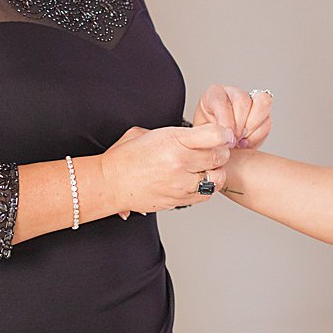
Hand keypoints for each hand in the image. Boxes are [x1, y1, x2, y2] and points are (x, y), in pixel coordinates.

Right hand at [100, 122, 234, 215]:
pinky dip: (206, 187)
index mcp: (172, 141)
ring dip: (216, 172)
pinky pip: (205, 195)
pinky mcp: (178, 200)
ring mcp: (180, 184)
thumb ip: (175, 133)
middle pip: (219, 156)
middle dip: (221, 152)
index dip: (222, 134)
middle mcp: (179, 163)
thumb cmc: (125, 157)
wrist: (110, 183)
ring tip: (207, 167)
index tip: (221, 134)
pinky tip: (197, 180)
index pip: (215, 135)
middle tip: (215, 150)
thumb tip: (196, 134)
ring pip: (216, 179)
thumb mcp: (147, 132)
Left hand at [193, 84, 273, 149]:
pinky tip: (246, 142)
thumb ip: (210, 134)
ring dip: (252, 128)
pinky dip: (258, 135)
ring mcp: (251, 101)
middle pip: (243, 101)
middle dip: (239, 126)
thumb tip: (226, 141)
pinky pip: (267, 121)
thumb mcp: (201, 134)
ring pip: (261, 104)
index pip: (221, 101)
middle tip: (232, 140)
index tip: (225, 137)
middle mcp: (234, 93)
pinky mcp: (263, 114)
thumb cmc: (207, 136)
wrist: (216, 142)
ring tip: (241, 141)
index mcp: (215, 94)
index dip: (225, 121)